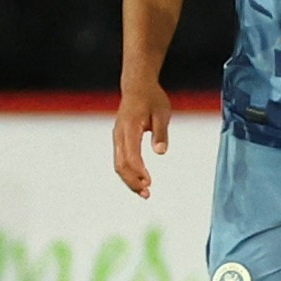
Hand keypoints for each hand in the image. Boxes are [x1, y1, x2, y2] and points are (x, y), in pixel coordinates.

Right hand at [112, 82, 171, 197]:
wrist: (137, 86)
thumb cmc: (152, 99)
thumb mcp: (162, 113)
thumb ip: (161, 133)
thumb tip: (160, 152)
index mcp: (130, 127)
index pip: (131, 154)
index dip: (138, 170)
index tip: (149, 181)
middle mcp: (119, 134)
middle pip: (120, 164)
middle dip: (132, 181)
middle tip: (147, 194)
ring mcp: (117, 137)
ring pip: (118, 164)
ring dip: (130, 179)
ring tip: (145, 191)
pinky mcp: (119, 139)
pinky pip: (120, 159)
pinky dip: (129, 172)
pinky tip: (140, 179)